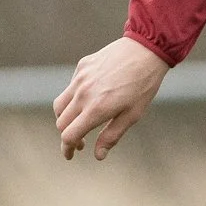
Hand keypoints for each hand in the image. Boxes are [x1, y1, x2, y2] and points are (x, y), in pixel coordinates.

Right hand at [56, 35, 170, 160]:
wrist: (145, 50)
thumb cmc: (143, 85)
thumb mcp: (132, 115)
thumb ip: (112, 136)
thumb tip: (97, 155)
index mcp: (95, 109)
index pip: (69, 135)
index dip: (67, 149)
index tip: (70, 155)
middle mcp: (83, 94)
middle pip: (61, 122)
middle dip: (67, 136)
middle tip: (81, 143)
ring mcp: (80, 79)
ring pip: (60, 105)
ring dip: (65, 118)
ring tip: (80, 123)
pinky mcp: (82, 66)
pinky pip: (70, 87)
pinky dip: (73, 99)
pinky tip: (89, 99)